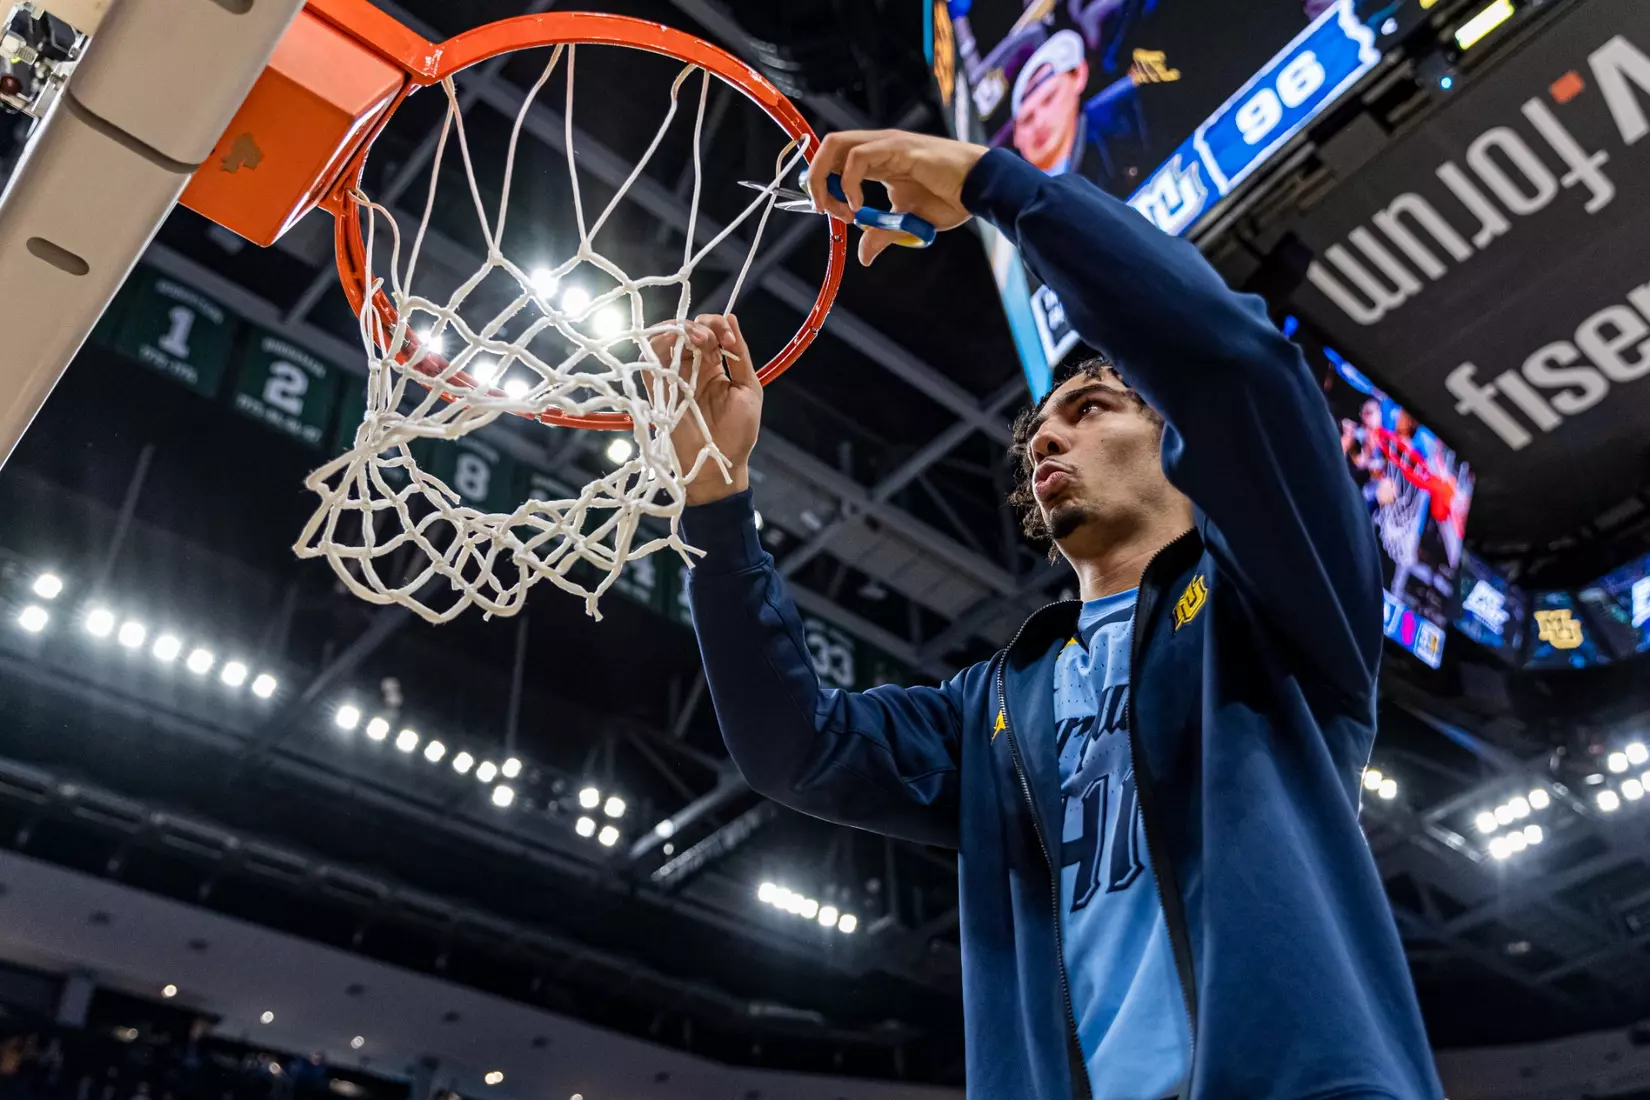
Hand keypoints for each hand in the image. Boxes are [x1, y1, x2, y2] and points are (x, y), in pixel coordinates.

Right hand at [647, 314, 759, 505]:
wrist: (720, 464)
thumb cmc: (739, 432)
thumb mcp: (749, 389)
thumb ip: (739, 356)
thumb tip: (732, 318)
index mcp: (714, 366)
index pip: (711, 332)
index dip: (718, 327)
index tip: (728, 342)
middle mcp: (692, 368)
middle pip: (687, 332)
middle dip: (699, 327)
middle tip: (709, 339)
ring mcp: (674, 379)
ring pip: (667, 341)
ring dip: (679, 332)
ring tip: (695, 339)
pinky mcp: (659, 392)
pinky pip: (650, 363)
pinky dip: (656, 346)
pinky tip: (669, 342)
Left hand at [805, 130, 988, 266]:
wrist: (980, 189)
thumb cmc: (951, 198)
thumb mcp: (909, 223)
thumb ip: (883, 234)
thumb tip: (864, 256)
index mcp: (879, 160)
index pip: (835, 161)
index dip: (823, 184)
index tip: (830, 213)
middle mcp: (879, 147)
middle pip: (829, 147)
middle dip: (814, 178)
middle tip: (823, 208)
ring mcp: (887, 144)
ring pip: (836, 146)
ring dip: (827, 180)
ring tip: (842, 209)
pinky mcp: (898, 147)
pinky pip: (858, 157)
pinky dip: (849, 182)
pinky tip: (860, 205)